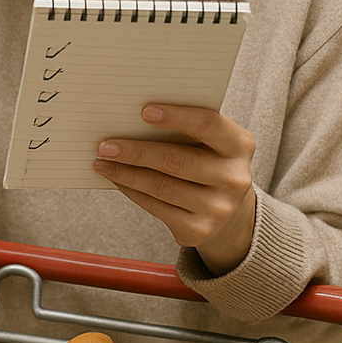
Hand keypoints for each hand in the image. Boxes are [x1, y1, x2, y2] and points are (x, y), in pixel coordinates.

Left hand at [92, 105, 256, 275]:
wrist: (229, 212)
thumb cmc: (208, 161)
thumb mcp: (210, 142)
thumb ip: (184, 129)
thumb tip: (129, 119)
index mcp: (240, 145)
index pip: (209, 124)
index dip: (176, 117)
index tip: (143, 111)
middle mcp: (234, 178)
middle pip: (176, 160)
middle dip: (135, 151)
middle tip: (104, 145)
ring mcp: (218, 208)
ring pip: (161, 187)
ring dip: (125, 173)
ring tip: (101, 162)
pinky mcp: (199, 231)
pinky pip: (156, 207)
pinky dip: (131, 191)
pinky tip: (117, 179)